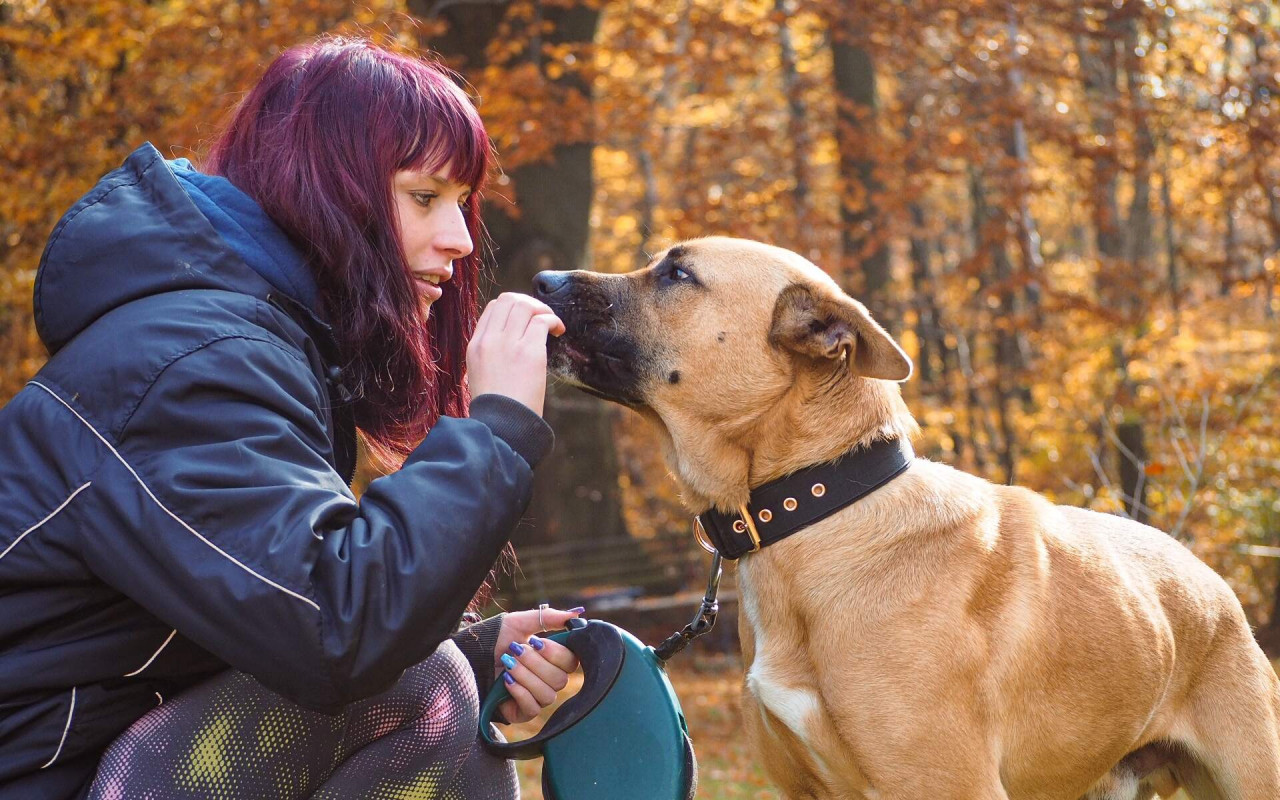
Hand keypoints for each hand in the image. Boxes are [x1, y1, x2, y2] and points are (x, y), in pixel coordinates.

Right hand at [467, 293, 564, 416]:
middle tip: (542, 317)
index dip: (513, 308)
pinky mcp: (529, 352)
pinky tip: (559, 331)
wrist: (503, 425)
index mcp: (476, 345)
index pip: (493, 308)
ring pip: (525, 305)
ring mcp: (509, 344)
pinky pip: (542, 320)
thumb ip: (491, 353)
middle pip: (508, 300)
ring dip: (543, 309)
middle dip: (529, 303)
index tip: (526, 321)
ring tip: (552, 324)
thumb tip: (511, 338)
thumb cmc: (497, 407)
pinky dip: (553, 320)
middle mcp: (489, 340)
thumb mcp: (480, 375)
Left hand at [493, 606, 583, 723]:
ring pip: (548, 694)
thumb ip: (548, 618)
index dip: (556, 654)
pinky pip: (533, 708)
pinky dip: (520, 692)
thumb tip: (575, 615)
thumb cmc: (497, 640)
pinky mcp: (525, 712)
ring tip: (507, 664)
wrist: (472, 658)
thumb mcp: (520, 623)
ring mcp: (538, 697)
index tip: (536, 642)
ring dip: (526, 676)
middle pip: (561, 679)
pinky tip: (506, 681)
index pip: (571, 662)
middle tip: (515, 651)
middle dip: (535, 663)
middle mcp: (550, 679)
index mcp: (553, 659)